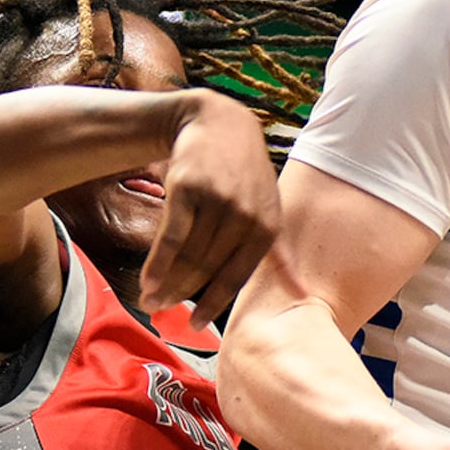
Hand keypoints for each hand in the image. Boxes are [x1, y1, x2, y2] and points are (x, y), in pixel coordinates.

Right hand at [139, 97, 280, 324]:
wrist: (216, 123)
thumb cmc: (243, 175)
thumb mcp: (268, 208)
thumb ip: (276, 253)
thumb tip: (303, 294)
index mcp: (267, 226)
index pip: (238, 276)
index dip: (214, 304)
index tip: (197, 326)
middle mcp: (245, 214)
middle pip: (207, 268)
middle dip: (182, 295)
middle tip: (162, 312)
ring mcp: (216, 200)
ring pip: (187, 255)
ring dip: (165, 282)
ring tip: (150, 300)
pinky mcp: (188, 187)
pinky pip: (170, 235)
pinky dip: (156, 262)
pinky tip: (146, 281)